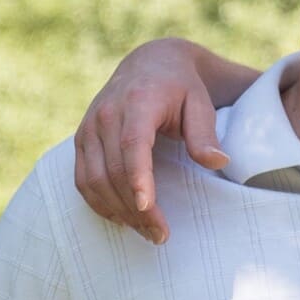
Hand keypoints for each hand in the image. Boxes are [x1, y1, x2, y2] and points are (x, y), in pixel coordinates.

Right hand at [74, 38, 231, 242]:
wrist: (149, 64)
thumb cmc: (181, 88)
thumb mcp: (201, 104)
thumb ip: (205, 133)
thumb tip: (218, 162)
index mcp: (138, 101)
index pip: (132, 143)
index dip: (138, 177)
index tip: (148, 207)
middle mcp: (106, 113)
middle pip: (113, 169)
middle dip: (135, 208)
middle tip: (161, 235)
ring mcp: (89, 127)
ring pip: (94, 179)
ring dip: (118, 211)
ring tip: (147, 232)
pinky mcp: (81, 140)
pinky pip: (82, 179)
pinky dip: (99, 203)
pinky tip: (122, 218)